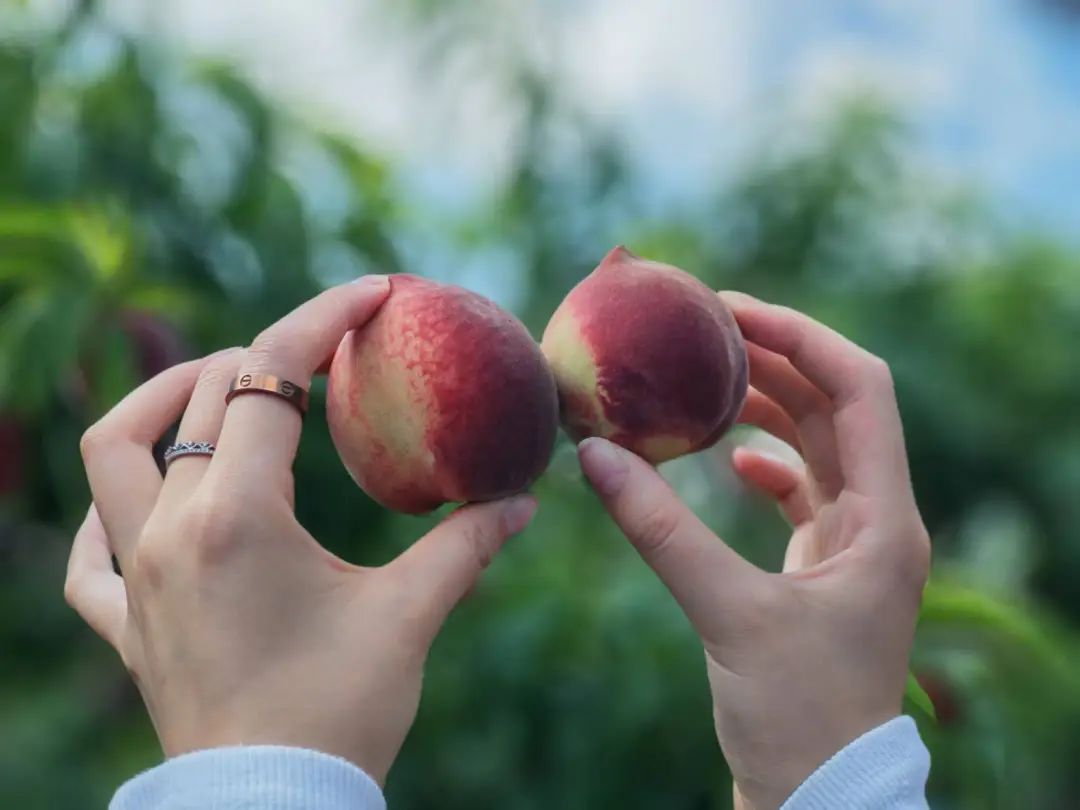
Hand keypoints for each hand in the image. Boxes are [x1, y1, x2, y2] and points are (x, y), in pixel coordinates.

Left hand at [64, 276, 536, 784]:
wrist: (274, 807)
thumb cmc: (340, 712)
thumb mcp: (409, 617)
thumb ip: (467, 546)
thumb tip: (525, 501)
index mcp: (238, 516)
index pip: (268, 378)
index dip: (322, 319)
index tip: (370, 292)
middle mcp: (171, 532)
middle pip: (197, 397)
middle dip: (260, 353)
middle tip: (319, 352)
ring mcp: (137, 578)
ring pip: (112, 454)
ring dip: (161, 404)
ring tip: (217, 391)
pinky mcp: (127, 623)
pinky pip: (89, 554)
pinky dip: (109, 513)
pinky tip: (144, 507)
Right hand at [578, 292, 929, 809]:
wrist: (818, 795)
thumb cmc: (795, 717)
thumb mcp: (727, 614)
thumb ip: (660, 530)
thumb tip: (594, 456)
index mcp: (884, 520)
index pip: (861, 389)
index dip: (802, 336)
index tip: (731, 312)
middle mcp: (879, 522)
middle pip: (835, 407)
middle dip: (775, 361)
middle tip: (704, 332)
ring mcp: (851, 547)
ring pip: (816, 449)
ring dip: (768, 408)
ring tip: (706, 380)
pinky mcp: (820, 573)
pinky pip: (800, 494)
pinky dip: (765, 466)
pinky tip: (727, 462)